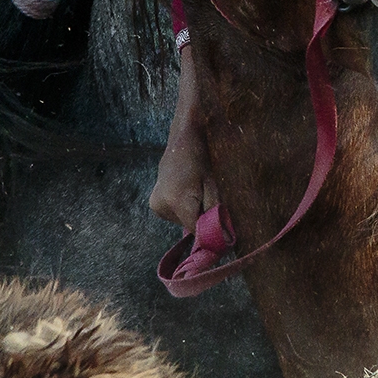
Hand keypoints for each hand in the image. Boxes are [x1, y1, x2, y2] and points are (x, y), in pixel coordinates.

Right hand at [151, 45, 219, 230]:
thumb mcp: (214, 185)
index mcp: (176, 201)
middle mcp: (160, 205)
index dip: (211, 233)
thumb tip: (224, 242)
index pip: (195, 230)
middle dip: (203, 218)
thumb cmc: (203, 156)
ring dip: (194, 213)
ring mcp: (155, 204)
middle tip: (211, 198)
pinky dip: (185, 208)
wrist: (183, 134)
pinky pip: (175, 214)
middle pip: (189, 226)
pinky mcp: (154, 203)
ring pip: (182, 221)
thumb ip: (216, 213)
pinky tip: (189, 191)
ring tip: (199, 190)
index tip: (224, 234)